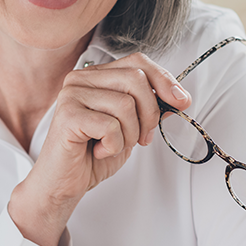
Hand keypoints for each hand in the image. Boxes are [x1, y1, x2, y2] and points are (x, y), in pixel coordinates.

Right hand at [8, 52, 191, 245]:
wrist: (63, 183)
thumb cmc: (92, 155)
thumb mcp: (129, 127)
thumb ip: (148, 108)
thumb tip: (178, 98)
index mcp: (96, 76)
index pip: (137, 61)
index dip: (164, 79)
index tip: (181, 102)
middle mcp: (81, 79)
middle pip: (136, 79)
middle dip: (149, 114)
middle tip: (141, 138)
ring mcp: (71, 94)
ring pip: (125, 104)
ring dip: (129, 134)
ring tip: (112, 145)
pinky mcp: (68, 115)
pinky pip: (110, 126)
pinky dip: (113, 145)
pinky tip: (98, 150)